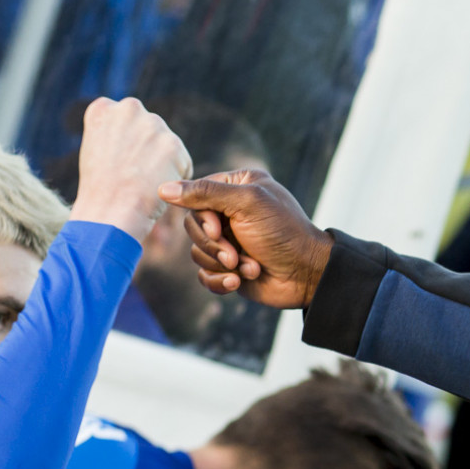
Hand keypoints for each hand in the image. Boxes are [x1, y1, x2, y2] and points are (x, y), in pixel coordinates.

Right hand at [70, 97, 191, 243]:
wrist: (109, 213)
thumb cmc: (99, 191)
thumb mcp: (95, 150)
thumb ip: (116, 134)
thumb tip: (136, 134)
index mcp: (103, 108)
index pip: (125, 119)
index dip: (125, 146)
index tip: (117, 163)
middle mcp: (129, 109)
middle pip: (150, 130)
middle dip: (148, 151)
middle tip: (132, 176)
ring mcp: (153, 125)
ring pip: (168, 146)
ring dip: (162, 164)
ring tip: (141, 184)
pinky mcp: (174, 145)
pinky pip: (183, 163)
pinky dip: (175, 178)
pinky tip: (155, 188)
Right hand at [158, 170, 331, 307]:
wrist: (306, 274)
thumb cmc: (283, 232)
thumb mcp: (247, 203)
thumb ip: (205, 193)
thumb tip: (163, 189)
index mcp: (238, 187)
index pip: (196, 195)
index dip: (202, 216)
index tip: (218, 228)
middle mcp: (232, 211)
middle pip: (192, 225)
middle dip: (213, 244)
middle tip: (234, 254)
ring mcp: (230, 240)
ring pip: (197, 251)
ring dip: (221, 264)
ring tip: (248, 267)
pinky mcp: (229, 267)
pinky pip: (204, 274)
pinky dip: (220, 280)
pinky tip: (239, 281)